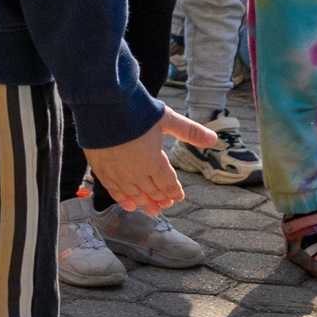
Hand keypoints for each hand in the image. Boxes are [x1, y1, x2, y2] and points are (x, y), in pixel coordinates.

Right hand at [82, 106, 217, 214]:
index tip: (178, 197)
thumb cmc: (136, 110)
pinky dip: (122, 199)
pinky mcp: (101, 169)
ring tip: (152, 211)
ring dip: (144, 203)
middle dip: (161, 199)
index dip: (174, 192)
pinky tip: (128, 205)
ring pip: (134, 194)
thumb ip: (189, 131)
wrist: (101, 105)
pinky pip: (114, 190)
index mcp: (154, 161)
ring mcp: (117, 172)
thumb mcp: (166, 118)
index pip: (168, 183)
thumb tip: (215, 138)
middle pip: (152, 191)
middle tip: (166, 205)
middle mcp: (136, 172)